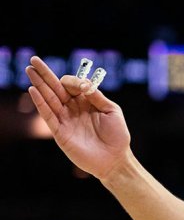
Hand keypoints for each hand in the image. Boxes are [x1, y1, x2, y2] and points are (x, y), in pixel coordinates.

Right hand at [26, 56, 131, 179]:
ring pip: (49, 98)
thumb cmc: (117, 136)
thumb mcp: (112, 111)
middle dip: (46, 74)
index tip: (82, 86)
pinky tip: (33, 90)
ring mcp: (65, 119)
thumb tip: (84, 83)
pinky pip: (48, 114)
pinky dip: (40, 102)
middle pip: (56, 88)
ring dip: (39, 84)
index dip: (74, 81)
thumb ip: (97, 97)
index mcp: (86, 102)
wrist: (115, 159)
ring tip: (30, 70)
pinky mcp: (59, 131)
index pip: (73, 85)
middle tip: (34, 60)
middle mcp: (73, 108)